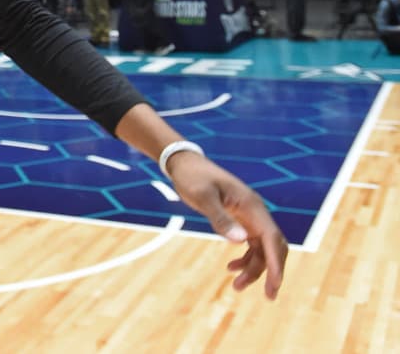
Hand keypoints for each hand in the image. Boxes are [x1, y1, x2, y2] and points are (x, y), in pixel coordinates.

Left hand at [167, 152, 287, 298]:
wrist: (185, 163)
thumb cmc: (193, 177)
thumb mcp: (202, 197)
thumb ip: (220, 218)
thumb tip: (241, 240)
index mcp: (252, 206)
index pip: (272, 238)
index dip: (276, 263)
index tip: (274, 285)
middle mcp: (255, 212)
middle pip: (273, 246)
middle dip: (272, 271)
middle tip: (267, 296)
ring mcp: (249, 216)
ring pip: (261, 248)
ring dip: (253, 268)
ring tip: (236, 286)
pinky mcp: (239, 219)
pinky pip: (250, 243)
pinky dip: (245, 258)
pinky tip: (231, 268)